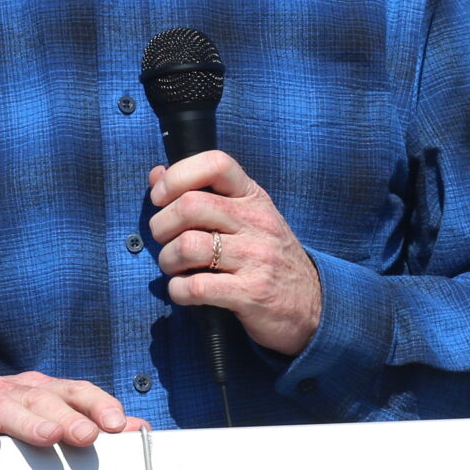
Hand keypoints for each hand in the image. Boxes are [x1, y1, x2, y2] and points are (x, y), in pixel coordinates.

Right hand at [0, 372, 146, 446]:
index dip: (97, 404)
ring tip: (47, 437)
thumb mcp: (46, 421)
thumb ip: (92, 424)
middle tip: (88, 436)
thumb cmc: (5, 424)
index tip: (118, 425)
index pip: (76, 390)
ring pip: (6, 406)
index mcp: (42, 390)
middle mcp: (15, 390)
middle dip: (68, 417)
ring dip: (28, 421)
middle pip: (44, 399)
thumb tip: (139, 429)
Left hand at [148, 150, 321, 356]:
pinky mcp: (251, 293)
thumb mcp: (246, 218)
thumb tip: (156, 174)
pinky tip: (184, 291)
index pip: (216, 163)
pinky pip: (196, 287)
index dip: (177, 175)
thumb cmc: (269, 259)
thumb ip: (203, 194)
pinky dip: (177, 290)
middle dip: (161, 226)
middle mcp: (256, 222)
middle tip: (165, 241)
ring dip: (168, 261)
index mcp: (253, 198)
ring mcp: (256, 257)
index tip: (161, 197)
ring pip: (187, 246)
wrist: (313, 306)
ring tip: (175, 268)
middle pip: (190, 206)